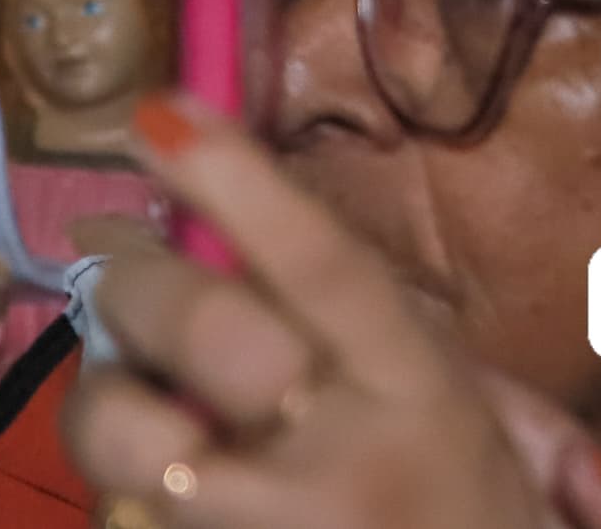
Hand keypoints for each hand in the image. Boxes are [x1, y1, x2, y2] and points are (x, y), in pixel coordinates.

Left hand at [77, 95, 600, 528]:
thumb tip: (290, 229)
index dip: (237, 180)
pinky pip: (124, 506)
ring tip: (125, 382)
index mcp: (422, 393)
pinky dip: (123, 474)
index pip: (324, 263)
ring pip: (127, 433)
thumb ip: (411, 336)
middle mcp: (343, 461)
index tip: (158, 112)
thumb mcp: (497, 424)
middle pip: (207, 331)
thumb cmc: (480, 520)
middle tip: (115, 254)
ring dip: (104, 392)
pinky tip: (151, 465)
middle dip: (136, 276)